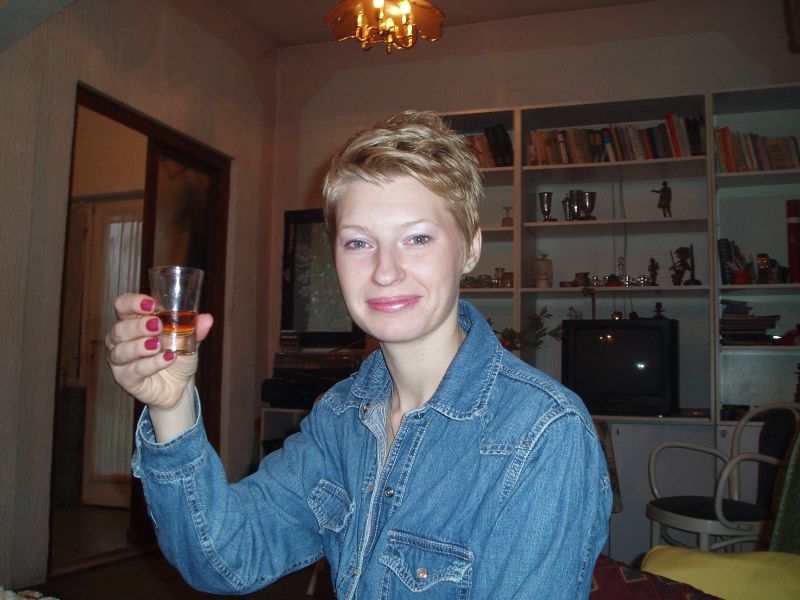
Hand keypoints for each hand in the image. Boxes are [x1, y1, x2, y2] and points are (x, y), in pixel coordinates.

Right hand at [105, 293, 213, 411]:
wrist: (179, 385)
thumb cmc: (176, 355)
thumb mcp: (188, 340)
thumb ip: (194, 328)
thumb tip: (207, 318)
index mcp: (133, 321)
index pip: (123, 305)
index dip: (133, 303)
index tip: (151, 304)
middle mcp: (121, 339)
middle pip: (120, 328)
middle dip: (138, 326)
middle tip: (158, 325)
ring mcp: (120, 360)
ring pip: (121, 351)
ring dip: (140, 346)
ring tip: (159, 345)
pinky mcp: (125, 379)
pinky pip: (134, 370)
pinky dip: (151, 364)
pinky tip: (167, 359)